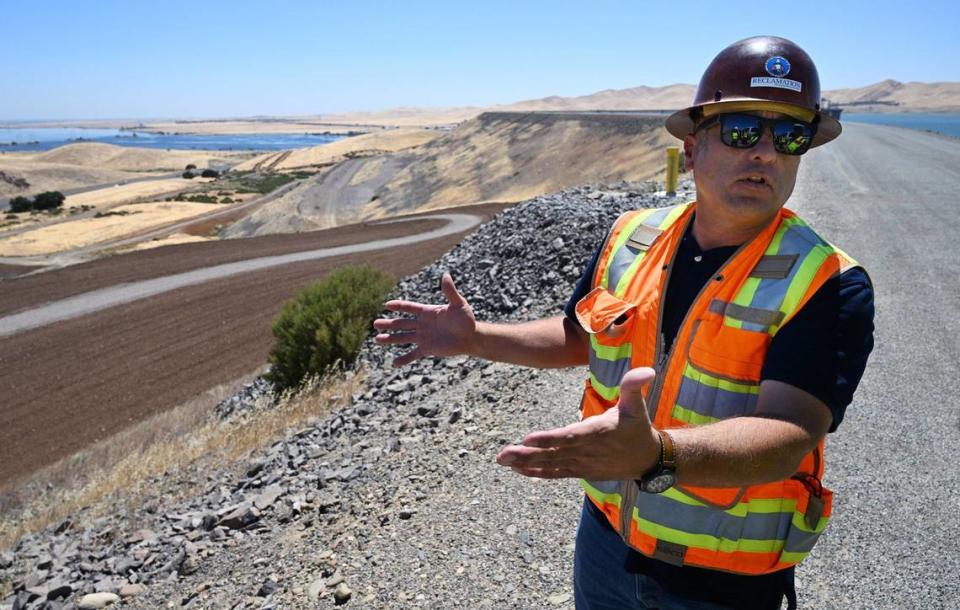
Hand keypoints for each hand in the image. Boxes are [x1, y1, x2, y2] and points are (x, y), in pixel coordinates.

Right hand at [374, 272, 476, 366]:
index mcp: (427, 312)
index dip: (398, 306)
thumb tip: (445, 275)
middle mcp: (422, 324)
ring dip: (390, 339)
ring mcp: (423, 337)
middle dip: (388, 324)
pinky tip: (394, 364)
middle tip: (375, 324)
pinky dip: (404, 359)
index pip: (409, 308)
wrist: (471, 337)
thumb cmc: (466, 319)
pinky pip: (413, 354)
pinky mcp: (427, 349)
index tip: (386, 305)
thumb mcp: (459, 304)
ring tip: (377, 339)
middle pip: (401, 324)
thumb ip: (450, 292)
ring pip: (403, 338)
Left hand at [496, 368, 660, 479]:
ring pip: (550, 465)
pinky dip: (536, 472)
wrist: (647, 460)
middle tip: (503, 454)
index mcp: (599, 432)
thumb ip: (633, 386)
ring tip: (502, 460)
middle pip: (554, 453)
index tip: (528, 439)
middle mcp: (587, 451)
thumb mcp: (637, 405)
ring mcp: (582, 463)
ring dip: (526, 463)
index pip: (571, 436)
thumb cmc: (637, 427)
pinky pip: (555, 473)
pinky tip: (517, 469)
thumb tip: (647, 370)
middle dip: (527, 454)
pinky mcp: (579, 471)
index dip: (550, 439)